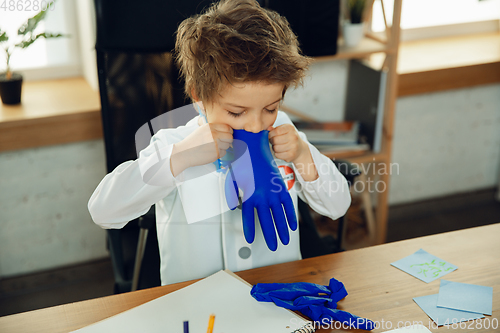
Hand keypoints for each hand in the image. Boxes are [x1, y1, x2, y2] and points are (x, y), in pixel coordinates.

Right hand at [170, 123, 232, 175]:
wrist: (184, 153)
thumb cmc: (193, 142)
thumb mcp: (201, 130)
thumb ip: (213, 129)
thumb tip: (227, 130)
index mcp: (210, 127)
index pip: (227, 128)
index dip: (228, 132)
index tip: (226, 135)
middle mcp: (214, 134)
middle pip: (230, 137)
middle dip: (227, 140)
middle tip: (222, 142)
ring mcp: (215, 144)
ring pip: (228, 145)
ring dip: (223, 147)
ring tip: (213, 148)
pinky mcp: (215, 153)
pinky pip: (224, 153)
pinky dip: (219, 154)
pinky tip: (211, 152)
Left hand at [225, 129, 297, 250]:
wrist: (254, 147)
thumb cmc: (242, 162)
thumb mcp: (233, 180)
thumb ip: (233, 195)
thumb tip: (233, 208)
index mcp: (249, 195)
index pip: (249, 218)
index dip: (250, 230)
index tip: (251, 240)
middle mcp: (262, 196)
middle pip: (267, 221)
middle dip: (271, 236)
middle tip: (274, 246)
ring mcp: (273, 192)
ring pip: (279, 216)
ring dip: (283, 230)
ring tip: (285, 240)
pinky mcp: (281, 187)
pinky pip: (287, 205)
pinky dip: (290, 216)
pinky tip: (292, 225)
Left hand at [268, 124, 306, 162]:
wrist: (300, 149)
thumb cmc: (289, 138)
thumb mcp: (284, 130)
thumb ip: (275, 129)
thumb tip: (268, 128)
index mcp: (290, 128)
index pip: (276, 131)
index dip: (270, 134)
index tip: (270, 136)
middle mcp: (293, 136)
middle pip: (275, 140)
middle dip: (272, 142)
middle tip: (274, 142)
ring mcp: (293, 146)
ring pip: (276, 148)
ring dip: (274, 148)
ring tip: (278, 146)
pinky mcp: (291, 155)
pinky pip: (278, 155)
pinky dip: (277, 154)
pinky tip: (280, 152)